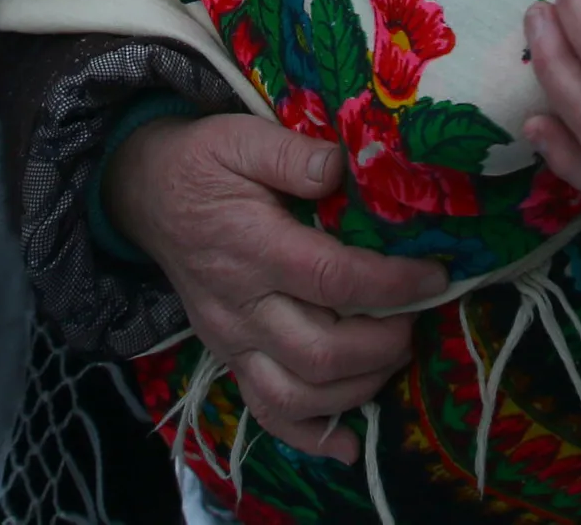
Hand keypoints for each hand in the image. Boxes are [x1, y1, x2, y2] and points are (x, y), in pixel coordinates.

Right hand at [105, 112, 447, 462]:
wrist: (146, 194)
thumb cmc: (204, 163)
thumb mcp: (242, 138)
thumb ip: (293, 154)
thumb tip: (344, 166)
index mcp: (251, 246)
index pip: (331, 278)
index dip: (391, 285)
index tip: (435, 276)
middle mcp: (241, 305)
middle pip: (319, 353)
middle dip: (383, 345)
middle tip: (417, 317)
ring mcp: (232, 340)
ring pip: (296, 395)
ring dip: (358, 388)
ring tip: (395, 354)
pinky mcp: (229, 359)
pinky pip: (266, 414)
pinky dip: (312, 436)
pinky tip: (350, 442)